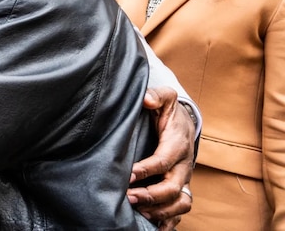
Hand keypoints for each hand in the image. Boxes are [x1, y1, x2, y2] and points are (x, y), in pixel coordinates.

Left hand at [128, 87, 194, 229]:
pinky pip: (179, 211)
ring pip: (181, 203)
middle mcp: (184, 165)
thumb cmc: (169, 111)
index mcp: (178, 144)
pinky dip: (169, 222)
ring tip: (138, 213)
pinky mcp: (180, 188)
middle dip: (151, 195)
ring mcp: (183, 179)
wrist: (184, 123)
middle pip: (173, 187)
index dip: (147, 170)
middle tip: (128, 197)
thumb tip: (146, 99)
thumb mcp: (165, 97)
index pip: (163, 161)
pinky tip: (152, 227)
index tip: (129, 175)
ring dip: (160, 211)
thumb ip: (156, 95)